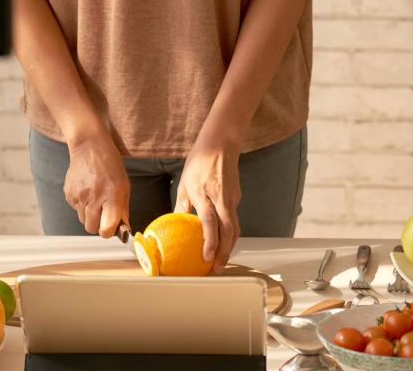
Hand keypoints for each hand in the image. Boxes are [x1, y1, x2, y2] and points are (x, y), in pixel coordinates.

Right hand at [64, 131, 130, 237]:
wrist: (90, 147)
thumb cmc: (111, 166)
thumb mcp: (124, 186)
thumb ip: (123, 210)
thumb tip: (124, 230)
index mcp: (112, 197)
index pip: (106, 230)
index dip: (109, 232)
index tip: (111, 227)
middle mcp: (94, 198)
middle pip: (91, 229)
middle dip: (98, 225)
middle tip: (103, 212)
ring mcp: (79, 196)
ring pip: (83, 220)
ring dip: (89, 215)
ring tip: (95, 198)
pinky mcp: (68, 193)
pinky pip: (75, 209)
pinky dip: (81, 205)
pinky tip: (87, 191)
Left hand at [174, 141, 240, 273]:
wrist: (221, 144)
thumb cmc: (199, 161)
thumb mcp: (184, 182)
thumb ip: (182, 205)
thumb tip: (175, 224)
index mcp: (203, 192)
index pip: (209, 220)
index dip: (210, 240)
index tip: (207, 256)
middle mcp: (220, 197)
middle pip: (228, 230)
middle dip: (224, 252)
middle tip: (217, 268)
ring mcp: (231, 198)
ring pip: (235, 227)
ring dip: (229, 247)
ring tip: (221, 261)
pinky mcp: (236, 198)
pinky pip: (234, 220)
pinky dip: (230, 234)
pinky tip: (224, 243)